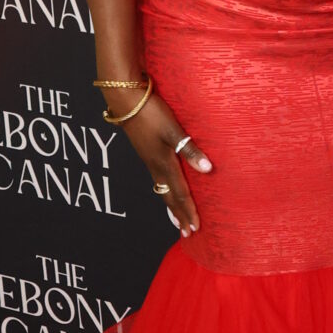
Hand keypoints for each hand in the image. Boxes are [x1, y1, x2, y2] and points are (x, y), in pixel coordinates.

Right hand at [115, 90, 212, 235]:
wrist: (124, 100)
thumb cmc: (151, 113)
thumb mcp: (173, 131)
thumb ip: (190, 150)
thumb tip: (208, 169)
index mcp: (164, 163)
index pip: (180, 193)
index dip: (188, 211)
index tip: (195, 228)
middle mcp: (155, 166)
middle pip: (169, 197)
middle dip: (179, 215)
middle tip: (187, 232)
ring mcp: (149, 160)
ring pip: (162, 190)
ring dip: (171, 206)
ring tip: (176, 219)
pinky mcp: (146, 152)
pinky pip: (157, 179)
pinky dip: (164, 192)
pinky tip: (166, 189)